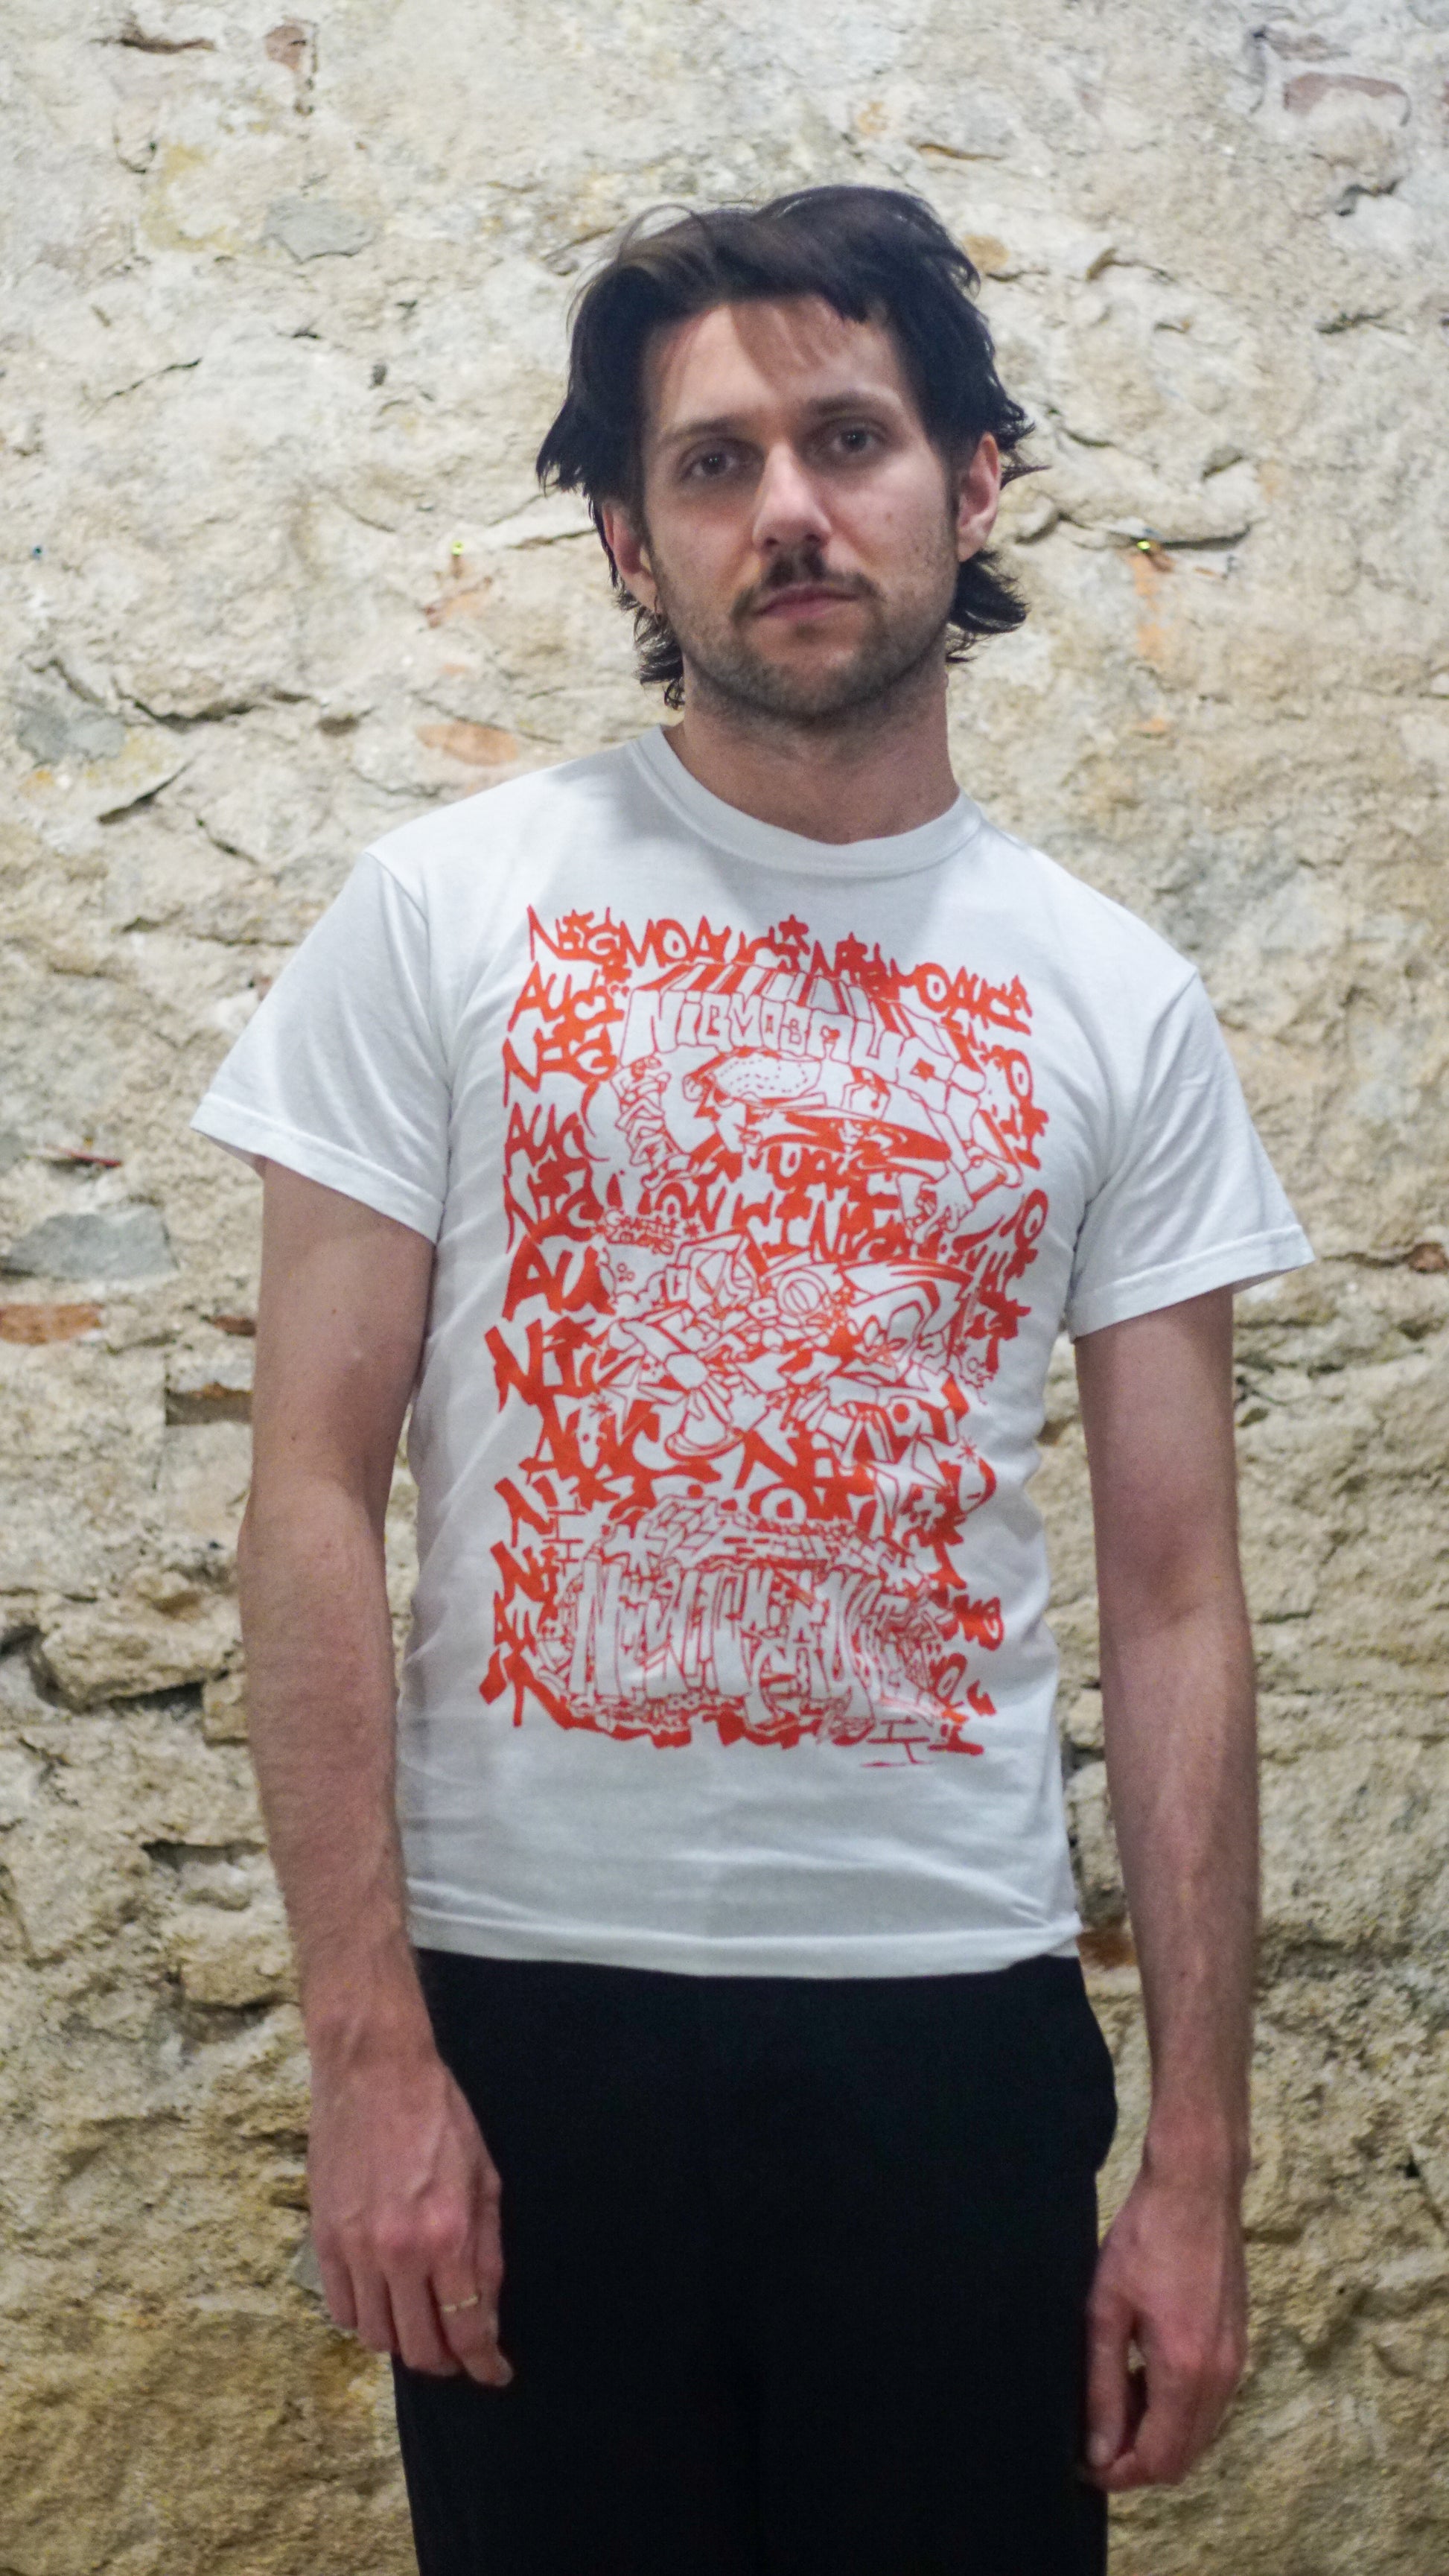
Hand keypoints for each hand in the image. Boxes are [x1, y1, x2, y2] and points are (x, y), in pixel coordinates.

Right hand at [308, 2035, 511, 2387]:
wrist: (373, 2072)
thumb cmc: (439, 2116)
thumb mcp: (485, 2178)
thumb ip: (486, 2252)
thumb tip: (485, 2314)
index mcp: (447, 2235)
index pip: (466, 2330)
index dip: (485, 2365)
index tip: (495, 2374)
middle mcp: (398, 2253)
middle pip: (419, 2348)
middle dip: (448, 2362)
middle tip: (461, 2353)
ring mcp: (355, 2250)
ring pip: (377, 2337)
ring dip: (405, 2343)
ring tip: (423, 2325)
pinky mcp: (323, 2240)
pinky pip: (341, 2310)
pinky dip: (365, 2320)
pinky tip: (384, 2304)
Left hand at [1084, 2160, 1246, 2489]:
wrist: (1197, 2187)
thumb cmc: (1143, 2239)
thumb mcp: (1106, 2310)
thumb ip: (1103, 2386)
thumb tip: (1099, 2452)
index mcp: (1187, 2372)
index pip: (1159, 2460)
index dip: (1119, 2474)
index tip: (1083, 2463)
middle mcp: (1222, 2377)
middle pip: (1184, 2457)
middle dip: (1138, 2460)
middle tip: (1094, 2432)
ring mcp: (1237, 2362)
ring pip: (1199, 2433)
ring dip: (1158, 2433)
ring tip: (1113, 2396)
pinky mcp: (1239, 2344)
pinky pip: (1210, 2404)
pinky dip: (1177, 2408)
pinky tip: (1143, 2372)